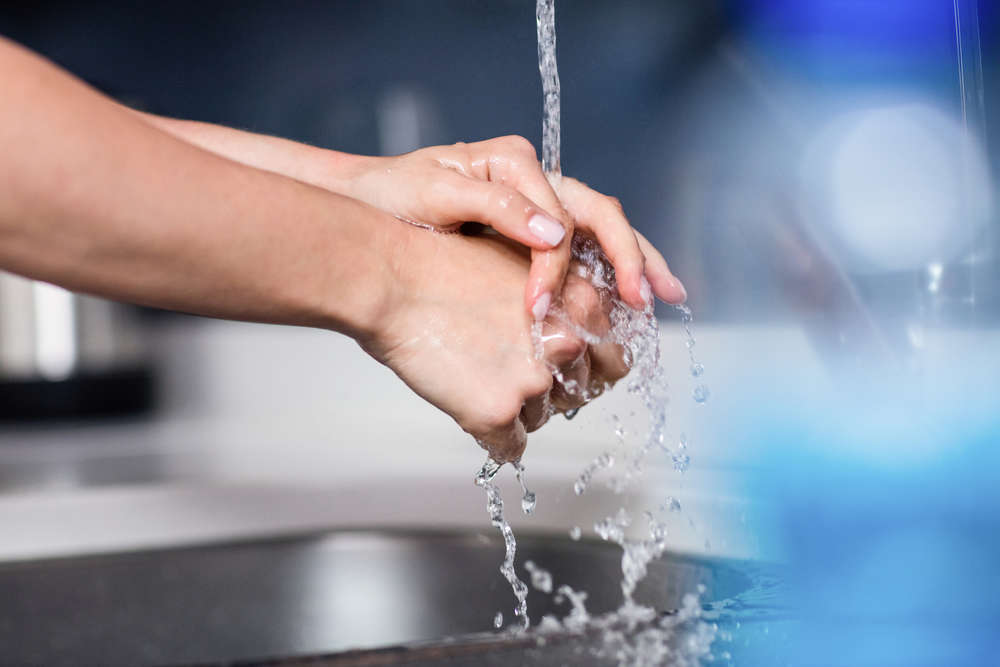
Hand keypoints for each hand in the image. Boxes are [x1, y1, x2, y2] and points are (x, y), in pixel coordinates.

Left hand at [335, 136, 686, 318]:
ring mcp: (538, 200)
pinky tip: (627, 298)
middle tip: (651, 298)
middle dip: (631, 257)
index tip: (535, 314)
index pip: (557, 220)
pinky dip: (608, 271)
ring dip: (635, 261)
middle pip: (600, 214)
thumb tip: (553, 232)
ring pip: (601, 228)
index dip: (554, 270)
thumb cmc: (393, 195)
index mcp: (514, 163)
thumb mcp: (435, 194)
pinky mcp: (531, 226)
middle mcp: (536, 179)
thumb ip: (495, 207)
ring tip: (666, 295)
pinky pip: (582, 246)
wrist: (367, 201)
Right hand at [360, 220, 628, 462]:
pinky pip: (509, 448)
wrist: (393, 280)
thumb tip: (583, 340)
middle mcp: (568, 345)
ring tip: (476, 371)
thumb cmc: (447, 267)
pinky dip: (492, 437)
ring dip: (515, 407)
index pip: (616, 359)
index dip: (588, 365)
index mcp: (582, 304)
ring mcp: (534, 382)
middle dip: (554, 389)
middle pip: (581, 395)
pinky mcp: (496, 412)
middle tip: (515, 371)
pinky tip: (468, 404)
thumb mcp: (525, 269)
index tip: (564, 366)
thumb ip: (564, 304)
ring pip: (540, 419)